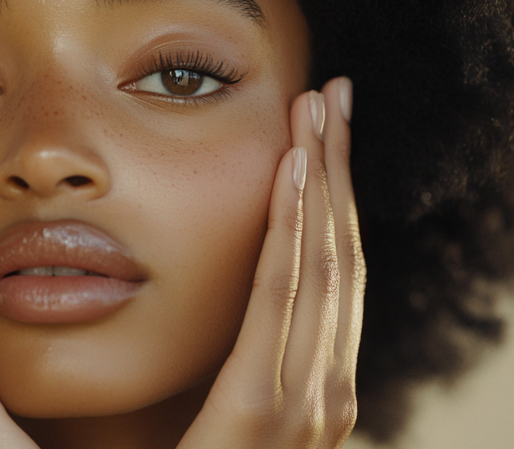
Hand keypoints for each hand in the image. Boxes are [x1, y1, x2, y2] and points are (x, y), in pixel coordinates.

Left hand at [178, 77, 364, 448]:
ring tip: (321, 112)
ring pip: (327, 276)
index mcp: (296, 393)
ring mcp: (305, 413)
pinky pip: (289, 309)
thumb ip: (207, 357)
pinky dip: (301, 239)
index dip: (326, 200)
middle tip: (330, 96)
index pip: (322, 277)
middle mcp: (315, 398)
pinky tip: (298, 177)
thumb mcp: (190, 413)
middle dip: (337, 177)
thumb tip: (176, 286)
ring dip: (327, 189)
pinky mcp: (269, 421)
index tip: (315, 130)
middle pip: (335, 264)